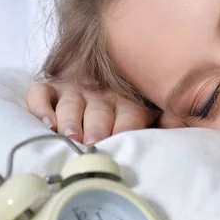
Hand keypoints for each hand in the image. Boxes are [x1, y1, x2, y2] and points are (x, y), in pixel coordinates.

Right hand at [26, 81, 157, 145]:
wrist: (101, 73)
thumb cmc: (126, 109)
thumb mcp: (149, 114)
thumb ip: (164, 124)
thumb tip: (178, 135)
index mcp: (128, 103)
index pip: (129, 117)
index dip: (124, 130)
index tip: (120, 145)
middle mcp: (101, 95)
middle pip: (99, 113)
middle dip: (96, 128)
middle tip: (93, 142)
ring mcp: (75, 90)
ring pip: (71, 104)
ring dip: (70, 120)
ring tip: (70, 136)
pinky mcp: (51, 87)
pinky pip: (40, 94)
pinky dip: (41, 108)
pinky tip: (47, 123)